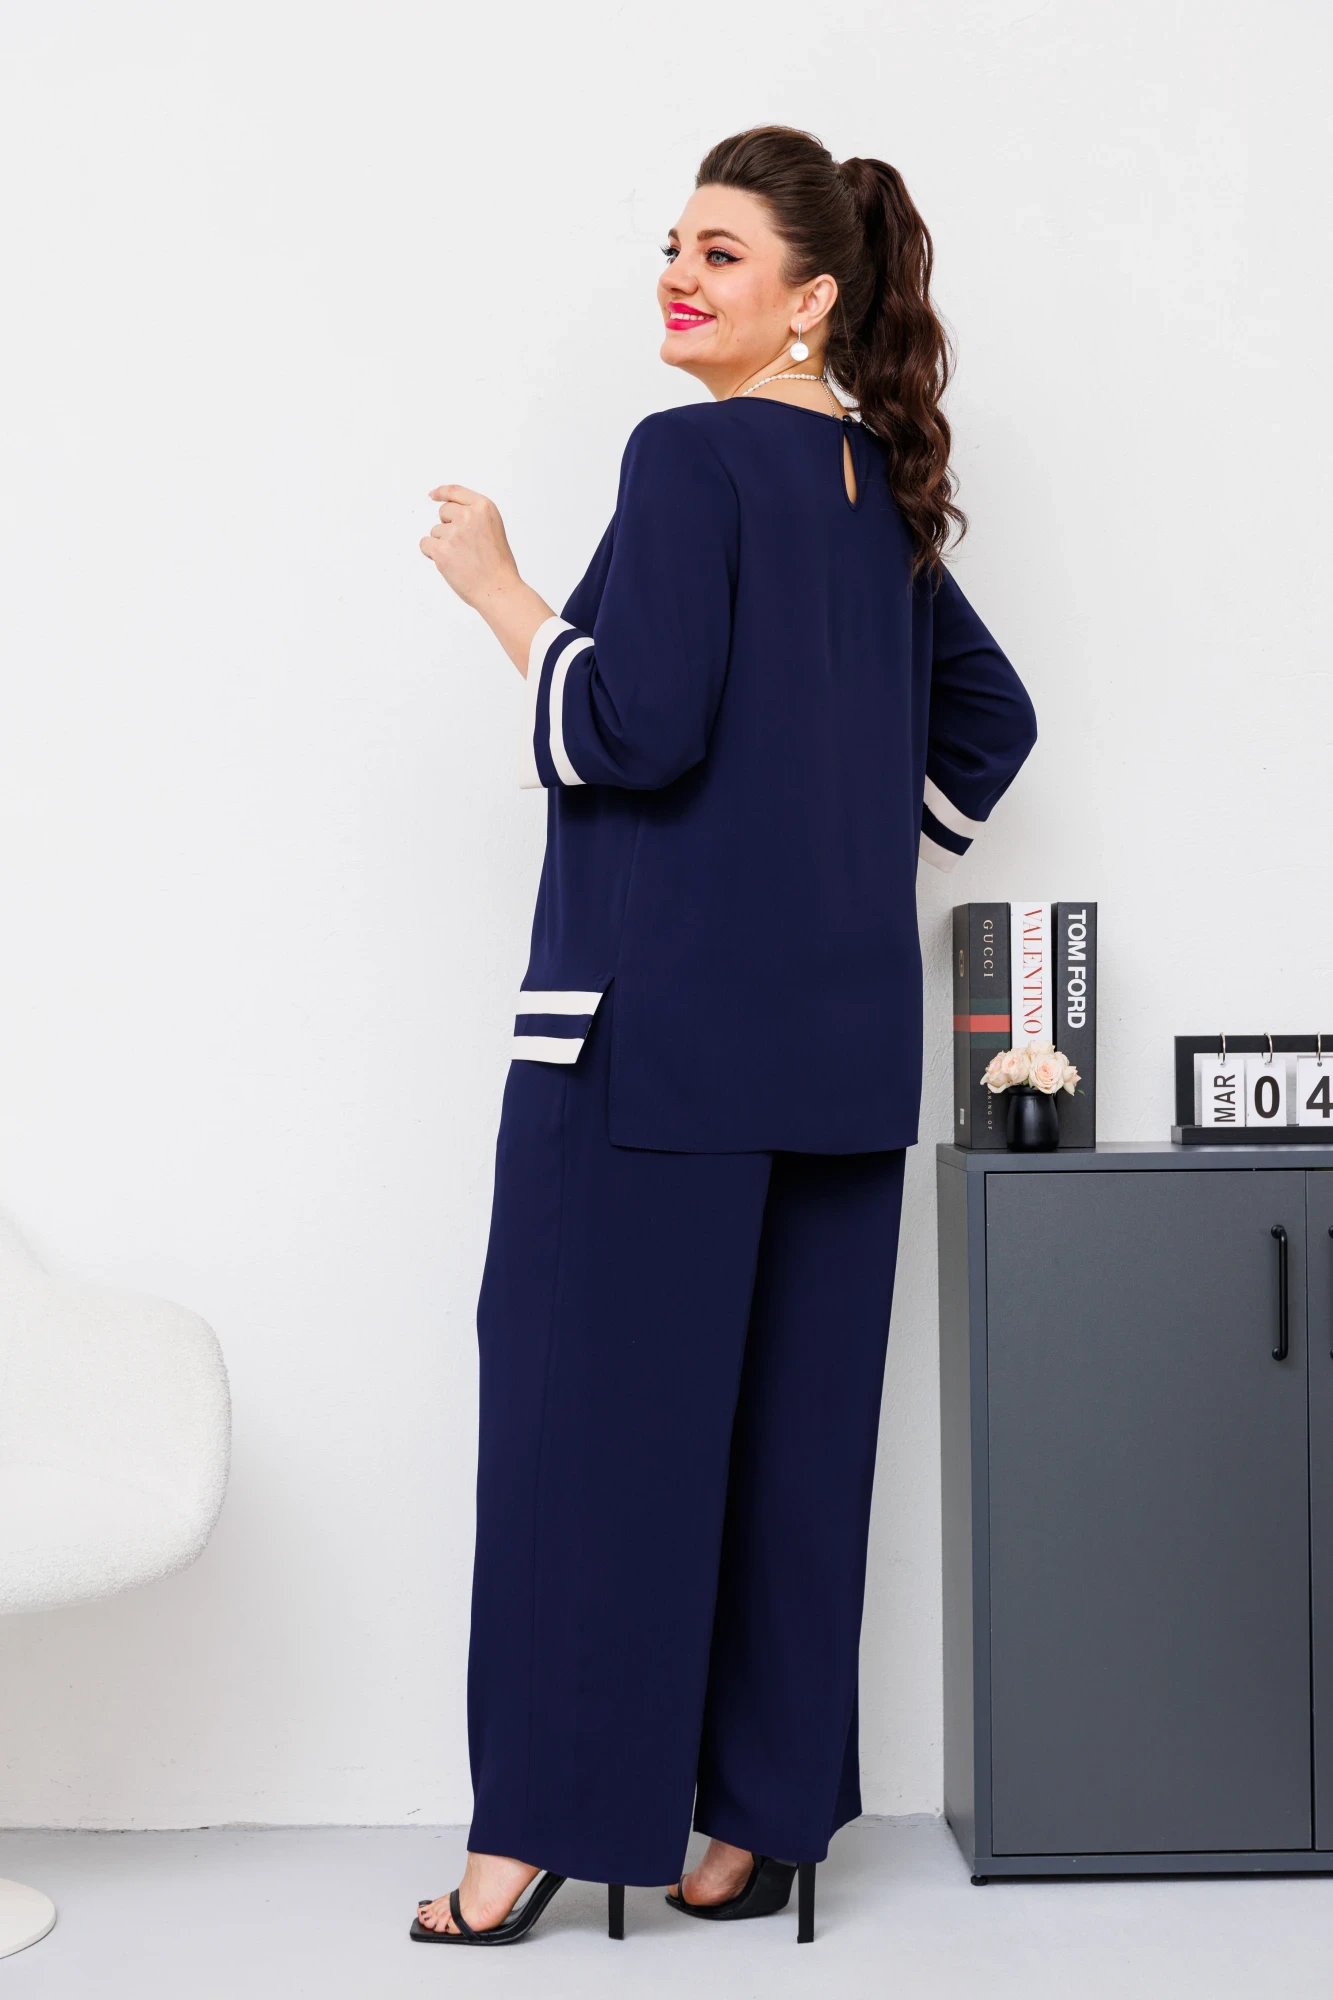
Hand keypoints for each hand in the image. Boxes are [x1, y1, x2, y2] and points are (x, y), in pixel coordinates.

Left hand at [420, 485, 519, 609]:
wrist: (498, 589)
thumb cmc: (498, 565)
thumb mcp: (493, 529)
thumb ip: (475, 517)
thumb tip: (448, 513)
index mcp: (484, 508)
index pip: (455, 492)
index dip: (442, 492)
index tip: (433, 495)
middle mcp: (468, 516)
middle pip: (443, 512)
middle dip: (448, 526)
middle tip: (464, 546)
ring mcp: (454, 532)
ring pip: (435, 531)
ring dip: (443, 544)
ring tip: (463, 559)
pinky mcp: (441, 549)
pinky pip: (425, 544)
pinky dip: (432, 554)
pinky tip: (449, 563)